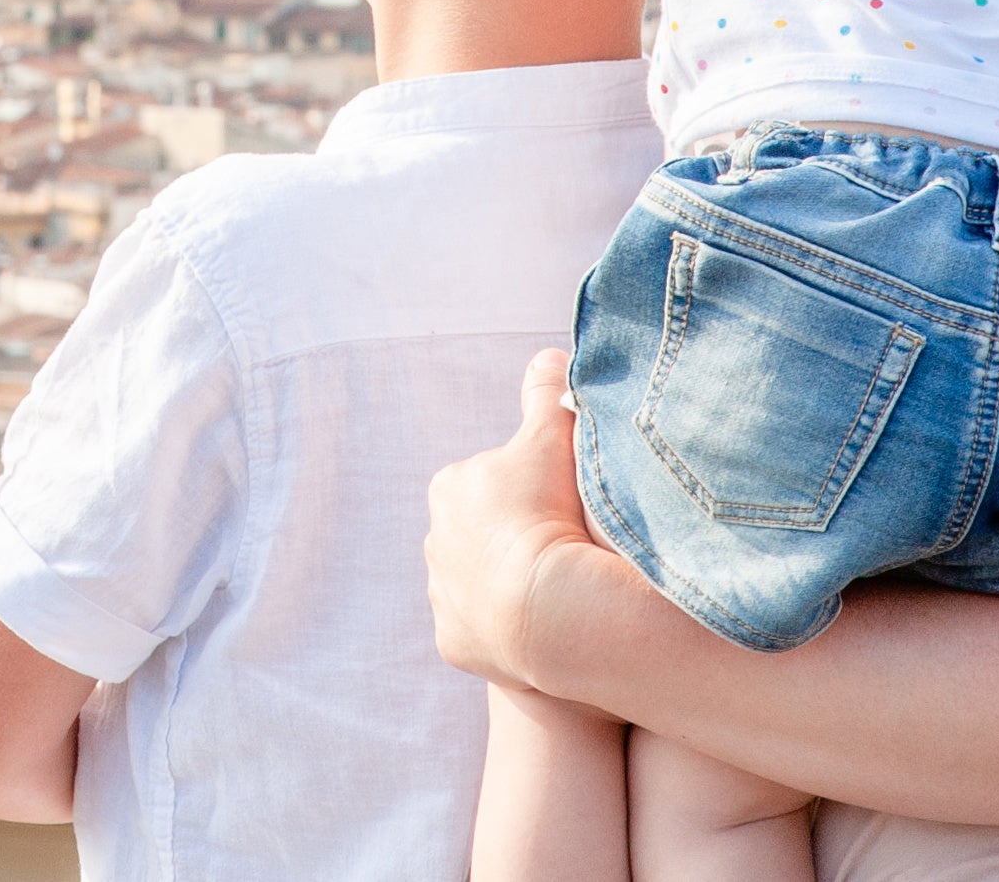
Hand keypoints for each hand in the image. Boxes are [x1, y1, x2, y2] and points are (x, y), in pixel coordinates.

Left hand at [427, 347, 604, 692]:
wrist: (547, 609)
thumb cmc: (549, 513)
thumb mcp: (554, 437)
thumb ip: (548, 393)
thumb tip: (548, 355)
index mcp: (451, 487)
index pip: (495, 481)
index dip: (533, 491)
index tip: (562, 505)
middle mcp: (434, 539)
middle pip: (483, 532)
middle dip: (516, 537)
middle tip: (564, 547)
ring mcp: (441, 594)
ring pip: (480, 582)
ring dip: (511, 584)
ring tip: (557, 592)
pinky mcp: (453, 642)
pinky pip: (482, 631)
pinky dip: (507, 630)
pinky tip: (542, 629)